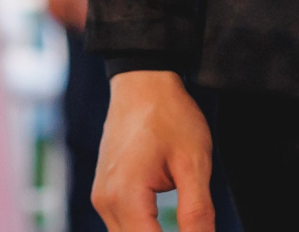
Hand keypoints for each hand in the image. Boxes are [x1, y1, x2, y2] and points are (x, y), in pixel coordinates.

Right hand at [95, 70, 214, 231]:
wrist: (142, 81)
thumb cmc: (169, 115)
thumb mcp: (193, 162)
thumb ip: (197, 212)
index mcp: (126, 196)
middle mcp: (106, 202)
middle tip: (193, 228)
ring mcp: (101, 198)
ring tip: (185, 227)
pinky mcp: (104, 192)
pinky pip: (121, 226)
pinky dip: (142, 231)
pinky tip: (164, 227)